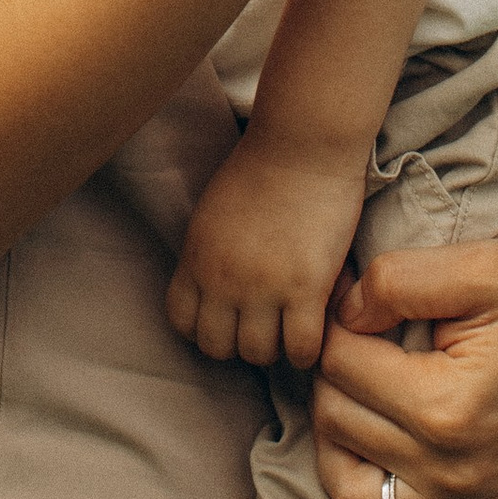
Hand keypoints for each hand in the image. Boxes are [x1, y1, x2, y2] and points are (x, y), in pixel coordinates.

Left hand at [167, 127, 366, 370]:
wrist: (304, 144)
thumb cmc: (262, 168)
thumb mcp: (213, 213)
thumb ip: (207, 255)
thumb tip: (213, 290)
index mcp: (196, 258)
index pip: (182, 322)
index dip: (205, 330)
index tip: (228, 323)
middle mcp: (222, 279)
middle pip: (217, 347)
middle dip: (238, 345)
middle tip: (263, 329)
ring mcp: (263, 287)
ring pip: (258, 354)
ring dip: (275, 349)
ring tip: (290, 330)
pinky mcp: (306, 288)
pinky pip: (300, 348)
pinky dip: (307, 351)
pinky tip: (316, 331)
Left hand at [306, 214, 497, 498]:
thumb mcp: (482, 264)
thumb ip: (400, 280)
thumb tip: (342, 312)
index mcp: (447, 407)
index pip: (340, 365)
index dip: (336, 322)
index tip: (356, 302)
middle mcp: (454, 474)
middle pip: (337, 422)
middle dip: (334, 373)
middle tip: (358, 340)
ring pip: (351, 493)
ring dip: (334, 444)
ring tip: (352, 401)